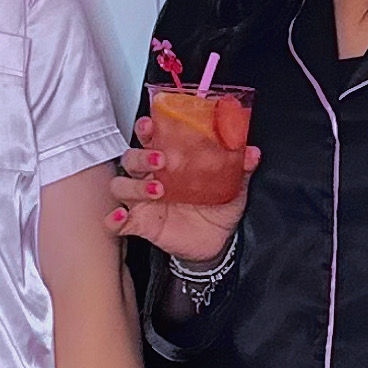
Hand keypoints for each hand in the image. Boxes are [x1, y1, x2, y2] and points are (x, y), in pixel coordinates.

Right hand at [107, 111, 260, 265]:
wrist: (217, 244)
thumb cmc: (217, 208)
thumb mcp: (233, 186)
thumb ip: (240, 168)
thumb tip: (252, 152)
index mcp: (170, 161)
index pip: (150, 138)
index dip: (145, 128)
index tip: (150, 124)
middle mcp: (152, 177)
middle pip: (130, 158)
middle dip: (141, 156)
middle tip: (161, 160)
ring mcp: (143, 201)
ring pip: (121, 185)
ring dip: (134, 185)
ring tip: (158, 190)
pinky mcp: (141, 224)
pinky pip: (117, 220)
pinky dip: (114, 217)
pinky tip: (121, 215)